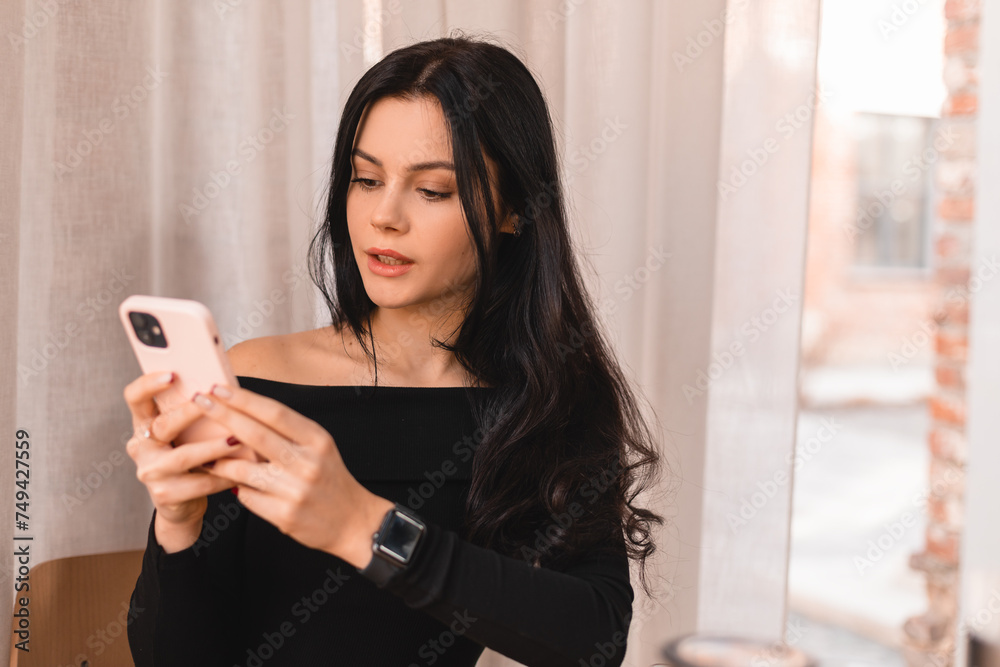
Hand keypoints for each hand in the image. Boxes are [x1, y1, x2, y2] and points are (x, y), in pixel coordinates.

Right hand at [123, 371, 247, 545]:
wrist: (182, 503)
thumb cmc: (191, 457)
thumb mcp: (188, 433)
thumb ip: (196, 413)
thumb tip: (226, 388)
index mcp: (144, 424)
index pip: (135, 398)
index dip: (148, 384)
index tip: (173, 374)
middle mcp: (141, 446)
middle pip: (163, 424)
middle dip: (191, 412)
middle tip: (215, 400)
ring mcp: (150, 472)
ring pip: (183, 456)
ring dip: (213, 447)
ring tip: (238, 439)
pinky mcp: (164, 494)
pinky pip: (198, 483)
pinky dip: (223, 475)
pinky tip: (241, 469)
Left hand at [190, 383, 394, 567]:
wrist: (353, 522)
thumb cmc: (330, 479)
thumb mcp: (319, 448)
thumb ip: (287, 434)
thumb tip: (244, 413)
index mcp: (317, 440)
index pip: (275, 413)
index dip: (244, 399)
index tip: (219, 388)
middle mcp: (307, 463)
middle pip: (256, 434)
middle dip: (223, 415)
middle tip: (199, 401)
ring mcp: (295, 490)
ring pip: (243, 469)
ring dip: (220, 460)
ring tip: (207, 455)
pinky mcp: (284, 515)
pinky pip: (247, 497)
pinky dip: (239, 489)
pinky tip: (239, 486)